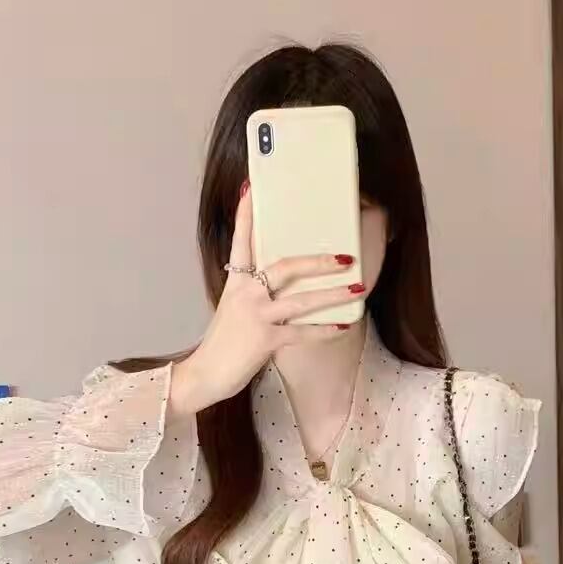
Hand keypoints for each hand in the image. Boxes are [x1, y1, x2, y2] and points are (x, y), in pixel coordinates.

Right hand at [168, 185, 361, 416]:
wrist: (204, 374)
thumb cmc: (222, 345)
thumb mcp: (233, 311)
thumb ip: (253, 295)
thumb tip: (281, 288)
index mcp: (236, 283)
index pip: (241, 241)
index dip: (246, 215)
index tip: (251, 189)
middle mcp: (246, 294)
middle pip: (286, 266)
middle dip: (318, 261)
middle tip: (345, 257)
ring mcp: (256, 316)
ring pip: (302, 300)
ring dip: (333, 294)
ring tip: (358, 288)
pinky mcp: (265, 340)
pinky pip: (303, 333)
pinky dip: (325, 330)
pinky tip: (343, 326)